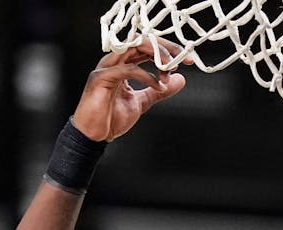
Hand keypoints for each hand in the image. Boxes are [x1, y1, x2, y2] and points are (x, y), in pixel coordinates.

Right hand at [73, 42, 191, 142]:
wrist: (94, 135)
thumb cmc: (111, 117)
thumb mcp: (142, 102)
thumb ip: (158, 90)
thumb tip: (180, 79)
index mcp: (122, 64)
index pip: (146, 46)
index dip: (167, 49)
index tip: (188, 60)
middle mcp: (114, 61)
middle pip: (141, 41)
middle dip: (165, 47)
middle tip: (184, 59)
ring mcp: (106, 68)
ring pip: (133, 48)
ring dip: (156, 56)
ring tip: (171, 68)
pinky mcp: (101, 78)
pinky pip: (127, 70)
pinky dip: (146, 75)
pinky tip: (158, 85)